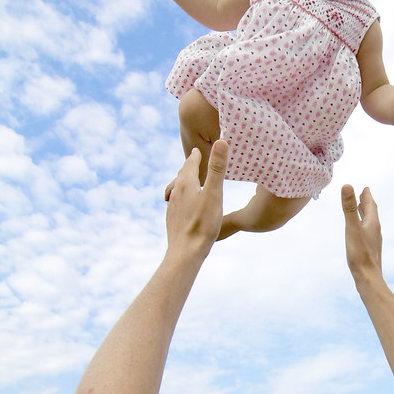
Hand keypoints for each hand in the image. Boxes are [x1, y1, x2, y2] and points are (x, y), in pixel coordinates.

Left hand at [165, 142, 228, 259]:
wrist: (185, 252)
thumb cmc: (203, 224)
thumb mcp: (215, 194)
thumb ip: (217, 167)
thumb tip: (221, 140)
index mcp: (186, 183)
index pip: (191, 163)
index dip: (197, 155)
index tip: (199, 150)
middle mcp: (176, 192)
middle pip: (182, 175)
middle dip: (189, 166)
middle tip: (194, 161)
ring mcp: (172, 206)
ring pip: (178, 188)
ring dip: (184, 182)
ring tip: (189, 180)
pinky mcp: (172, 219)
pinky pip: (177, 202)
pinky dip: (182, 197)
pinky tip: (184, 204)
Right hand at [342, 184, 381, 281]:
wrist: (368, 277)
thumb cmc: (360, 254)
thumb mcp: (352, 228)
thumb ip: (348, 208)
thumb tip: (347, 185)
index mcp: (372, 223)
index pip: (370, 205)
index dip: (367, 196)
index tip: (365, 188)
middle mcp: (375, 231)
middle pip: (371, 213)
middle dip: (367, 203)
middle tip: (363, 194)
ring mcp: (373, 241)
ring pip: (370, 223)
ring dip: (365, 214)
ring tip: (360, 208)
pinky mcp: (370, 249)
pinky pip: (367, 233)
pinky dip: (363, 226)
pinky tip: (360, 232)